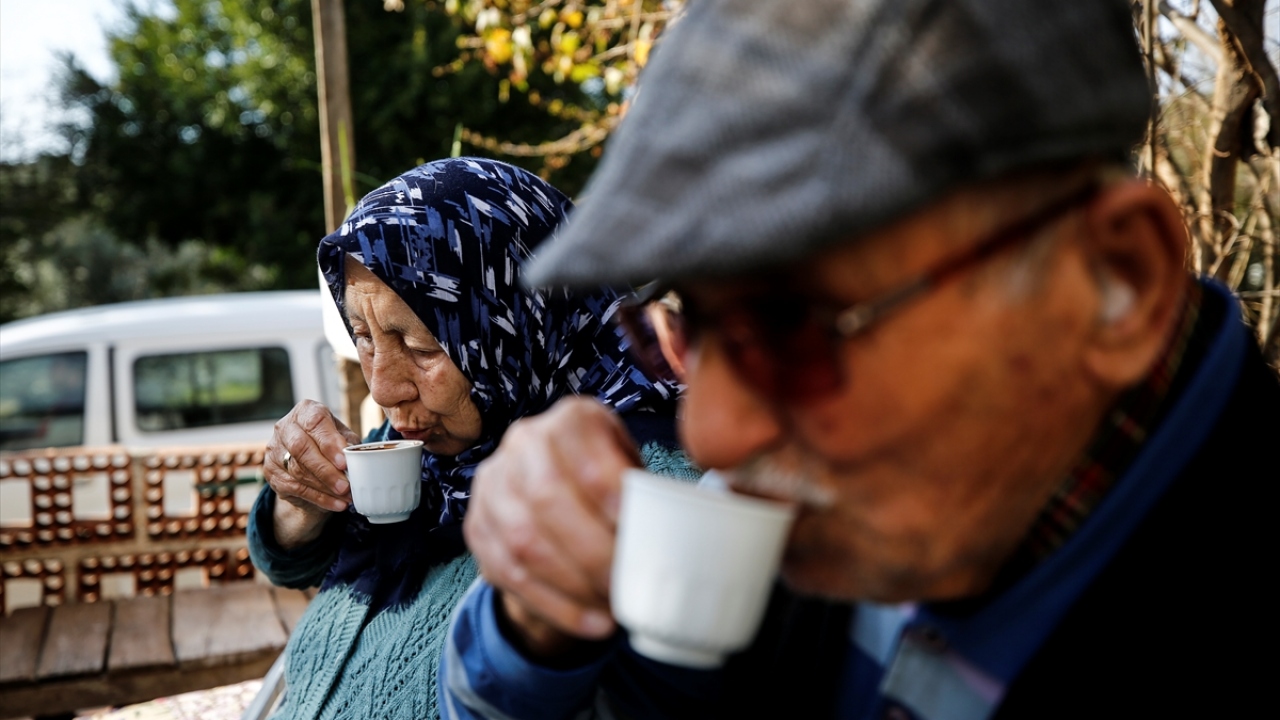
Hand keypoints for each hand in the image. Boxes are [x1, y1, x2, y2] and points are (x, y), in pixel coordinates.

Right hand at [265, 399, 362, 548]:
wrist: (309, 462)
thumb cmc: (331, 443)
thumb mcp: (343, 438)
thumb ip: (348, 444)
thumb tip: (354, 457)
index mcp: (305, 411)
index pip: (315, 423)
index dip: (330, 443)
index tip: (344, 462)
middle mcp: (284, 427)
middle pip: (301, 447)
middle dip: (325, 469)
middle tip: (346, 485)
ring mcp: (274, 449)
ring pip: (297, 470)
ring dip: (324, 487)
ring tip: (346, 496)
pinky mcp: (271, 471)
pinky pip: (294, 487)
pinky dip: (319, 498)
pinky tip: (336, 504)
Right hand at [464, 397, 642, 658]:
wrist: (547, 487)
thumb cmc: (606, 480)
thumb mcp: (630, 466)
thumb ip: (651, 488)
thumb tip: (700, 526)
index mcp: (570, 419)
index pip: (583, 454)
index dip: (608, 495)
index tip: (636, 532)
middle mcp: (523, 443)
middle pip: (546, 500)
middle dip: (591, 551)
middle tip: (627, 584)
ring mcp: (493, 486)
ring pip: (523, 542)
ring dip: (573, 585)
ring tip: (614, 608)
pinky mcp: (477, 528)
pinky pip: (509, 575)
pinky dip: (556, 605)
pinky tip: (592, 622)